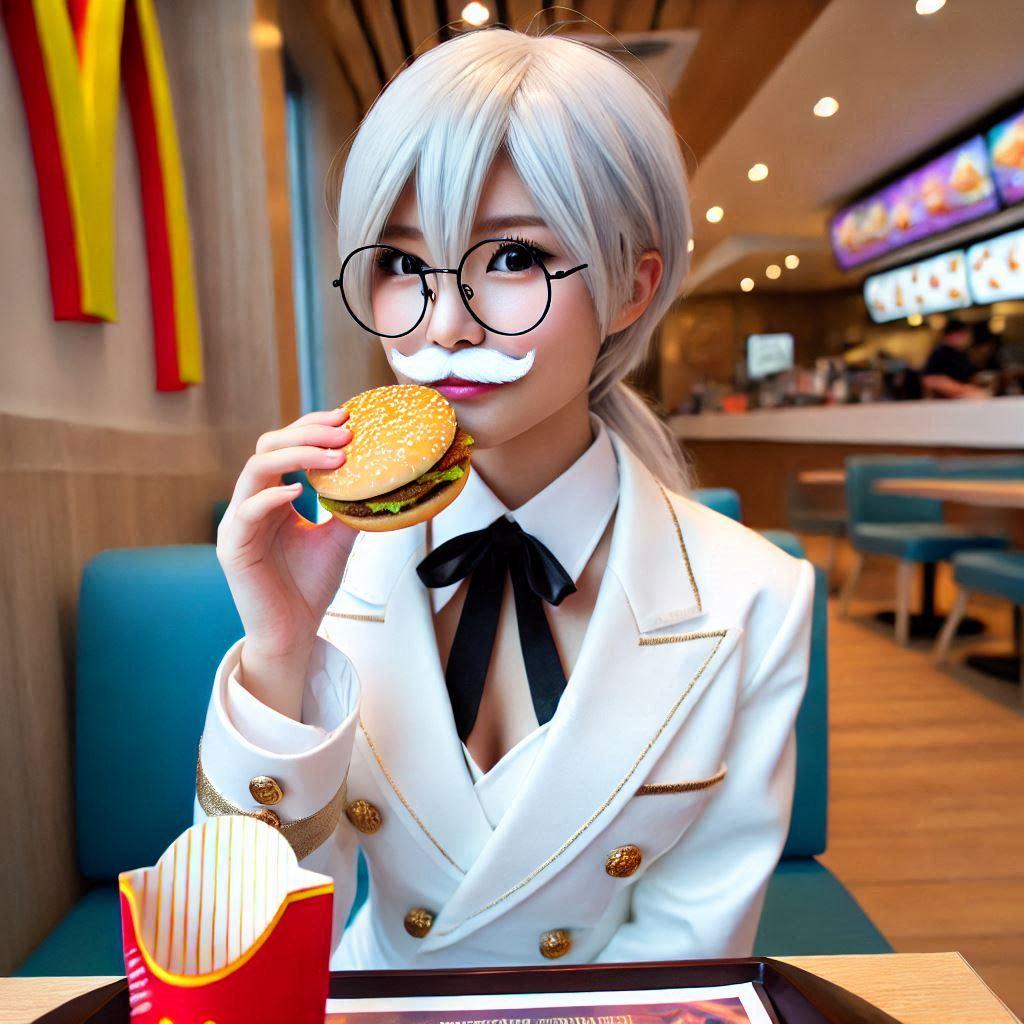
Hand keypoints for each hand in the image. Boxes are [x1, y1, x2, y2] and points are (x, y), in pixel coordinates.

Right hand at [216, 408, 356, 661]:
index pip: (285, 445)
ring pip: (256, 469)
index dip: (312, 427)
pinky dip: (273, 495)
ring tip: (335, 456)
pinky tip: (301, 491)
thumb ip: (350, 506)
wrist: (293, 633)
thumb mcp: (339, 537)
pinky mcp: (232, 546)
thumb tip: (381, 479)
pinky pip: (247, 510)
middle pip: (268, 446)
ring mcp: (238, 522)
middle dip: (307, 433)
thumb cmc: (309, 586)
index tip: (346, 418)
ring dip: (297, 455)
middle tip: (344, 432)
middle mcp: (252, 501)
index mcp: (273, 496)